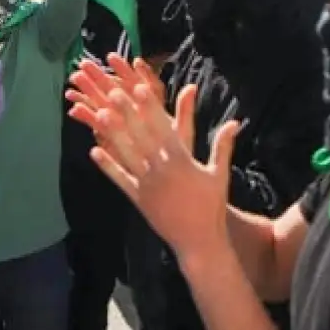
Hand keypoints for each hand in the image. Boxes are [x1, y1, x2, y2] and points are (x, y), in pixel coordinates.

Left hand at [66, 55, 235, 258]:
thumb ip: (223, 145)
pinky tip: (93, 151)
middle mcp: (162, 170)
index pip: (163, 128)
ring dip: (113, 134)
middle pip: (141, 136)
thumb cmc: (211, 206)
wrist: (200, 241)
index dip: (150, 107)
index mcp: (182, 161)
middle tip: (111, 92)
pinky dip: (107, 166)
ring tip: (99, 115)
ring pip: (127, 154)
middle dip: (126, 113)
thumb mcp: (219, 174)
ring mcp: (148, 185)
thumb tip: (235, 121)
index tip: (139, 88)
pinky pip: (120, 180)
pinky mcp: (139, 199)